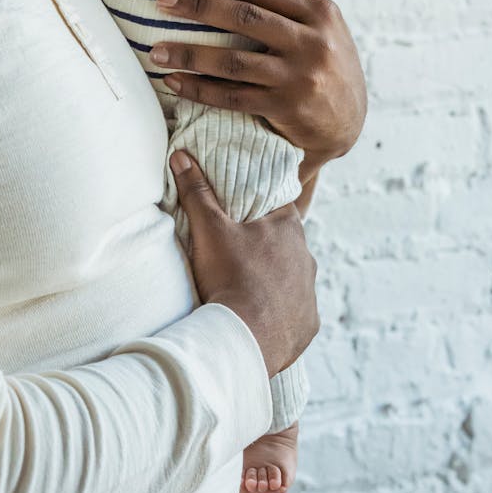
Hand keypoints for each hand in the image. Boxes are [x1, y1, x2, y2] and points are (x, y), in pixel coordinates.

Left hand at [151, 0, 365, 168]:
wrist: (349, 123)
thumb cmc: (325, 61)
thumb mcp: (318, 21)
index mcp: (319, 12)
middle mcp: (313, 42)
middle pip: (244, 18)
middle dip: (198, 7)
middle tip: (162, 0)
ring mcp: (300, 78)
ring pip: (233, 62)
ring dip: (189, 55)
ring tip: (157, 50)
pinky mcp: (287, 110)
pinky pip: (233, 97)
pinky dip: (199, 90)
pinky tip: (175, 82)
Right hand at [169, 152, 318, 376]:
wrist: (245, 337)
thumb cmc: (230, 276)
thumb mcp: (208, 228)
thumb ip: (196, 191)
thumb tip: (182, 155)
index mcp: (289, 227)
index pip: (277, 207)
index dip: (258, 209)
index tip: (240, 215)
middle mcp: (307, 257)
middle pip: (285, 243)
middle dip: (264, 246)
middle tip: (236, 252)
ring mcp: (310, 293)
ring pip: (292, 278)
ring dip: (273, 280)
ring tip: (244, 287)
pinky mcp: (308, 324)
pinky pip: (295, 313)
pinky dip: (279, 312)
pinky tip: (258, 317)